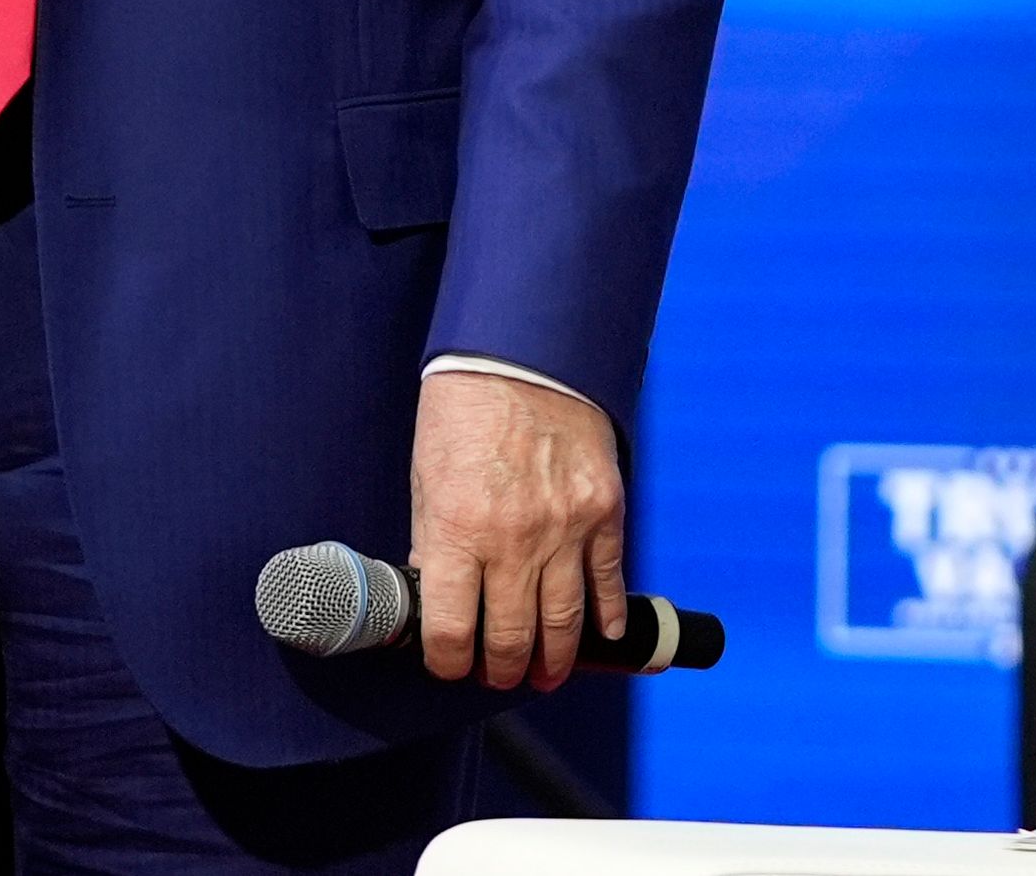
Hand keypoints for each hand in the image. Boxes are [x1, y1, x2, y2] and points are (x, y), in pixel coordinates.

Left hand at [408, 368, 626, 691]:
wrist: (521, 361)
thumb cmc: (462, 414)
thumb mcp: (426, 478)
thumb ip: (434, 540)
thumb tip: (438, 594)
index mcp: (457, 530)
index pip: (450, 628)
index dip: (448, 661)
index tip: (449, 666)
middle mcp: (513, 540)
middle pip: (511, 637)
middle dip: (500, 669)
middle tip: (497, 675)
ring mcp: (565, 531)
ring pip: (564, 624)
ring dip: (553, 660)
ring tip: (543, 674)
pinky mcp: (604, 517)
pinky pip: (609, 585)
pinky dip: (606, 620)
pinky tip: (600, 637)